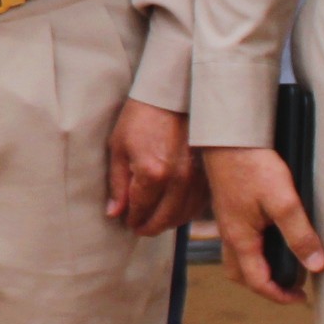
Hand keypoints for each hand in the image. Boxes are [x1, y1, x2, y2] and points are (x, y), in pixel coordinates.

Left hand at [105, 102, 193, 235]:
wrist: (172, 95)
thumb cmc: (142, 117)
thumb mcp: (119, 147)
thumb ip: (117, 184)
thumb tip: (115, 213)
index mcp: (152, 173)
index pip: (141, 210)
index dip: (132, 219)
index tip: (128, 221)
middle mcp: (178, 179)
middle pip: (164, 219)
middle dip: (149, 227)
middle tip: (140, 227)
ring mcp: (196, 177)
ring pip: (183, 215)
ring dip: (168, 222)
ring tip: (156, 220)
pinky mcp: (208, 173)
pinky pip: (199, 203)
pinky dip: (186, 212)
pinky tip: (175, 209)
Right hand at [204, 145, 322, 303]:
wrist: (228, 136)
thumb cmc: (253, 166)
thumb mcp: (283, 202)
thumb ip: (299, 235)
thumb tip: (315, 265)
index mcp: (240, 239)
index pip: (257, 282)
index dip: (280, 296)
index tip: (301, 298)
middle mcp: (228, 234)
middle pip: (240, 274)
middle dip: (263, 286)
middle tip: (289, 286)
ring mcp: (226, 220)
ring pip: (235, 257)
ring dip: (255, 268)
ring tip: (280, 263)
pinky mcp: (228, 206)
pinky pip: (236, 239)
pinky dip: (252, 249)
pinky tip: (268, 235)